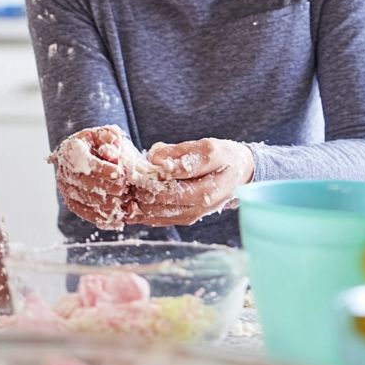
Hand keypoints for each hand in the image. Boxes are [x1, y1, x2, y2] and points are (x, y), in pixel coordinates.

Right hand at [50, 126, 150, 229]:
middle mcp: (64, 171)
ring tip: (125, 199)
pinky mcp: (71, 203)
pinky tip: (119, 216)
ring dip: (112, 203)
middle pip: (89, 185)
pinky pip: (87, 214)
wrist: (83, 153)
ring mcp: (66, 189)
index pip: (87, 164)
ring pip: (90, 202)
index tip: (121, 173)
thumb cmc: (97, 143)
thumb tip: (113, 154)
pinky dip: (104, 218)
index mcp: (71, 151)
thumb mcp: (104, 134)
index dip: (105, 170)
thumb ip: (110, 139)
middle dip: (113, 188)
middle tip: (127, 188)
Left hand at [129, 138, 253, 226]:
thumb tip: (153, 158)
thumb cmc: (220, 157)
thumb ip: (178, 150)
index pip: (182, 172)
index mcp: (212, 169)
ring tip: (126, 192)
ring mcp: (198, 211)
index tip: (141, 165)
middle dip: (144, 187)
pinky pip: (161, 219)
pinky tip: (130, 206)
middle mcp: (207, 195)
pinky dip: (142, 214)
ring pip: (162, 210)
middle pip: (169, 195)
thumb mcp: (204, 145)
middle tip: (127, 179)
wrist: (238, 177)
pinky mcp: (188, 219)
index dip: (157, 171)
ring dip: (140, 202)